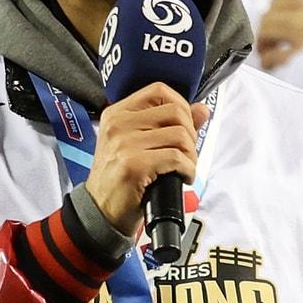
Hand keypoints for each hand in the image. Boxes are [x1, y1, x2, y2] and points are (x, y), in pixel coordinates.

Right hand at [84, 83, 210, 236]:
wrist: (100, 212)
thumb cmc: (120, 179)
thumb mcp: (138, 145)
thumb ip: (170, 124)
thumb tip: (202, 109)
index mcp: (117, 113)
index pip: (159, 91)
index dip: (182, 106)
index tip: (185, 127)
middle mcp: (118, 124)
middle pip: (175, 112)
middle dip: (191, 134)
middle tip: (186, 153)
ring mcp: (124, 144)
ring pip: (180, 136)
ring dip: (191, 155)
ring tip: (184, 167)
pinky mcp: (134, 165)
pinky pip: (177, 158)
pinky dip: (188, 169)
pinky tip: (183, 177)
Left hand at [256, 0, 302, 69]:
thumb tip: (301, 9)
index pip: (278, 2)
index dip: (270, 16)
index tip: (274, 29)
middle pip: (268, 18)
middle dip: (263, 32)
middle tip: (267, 45)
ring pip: (266, 33)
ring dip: (263, 46)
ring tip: (267, 56)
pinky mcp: (302, 58)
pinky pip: (273, 57)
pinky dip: (269, 62)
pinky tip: (274, 67)